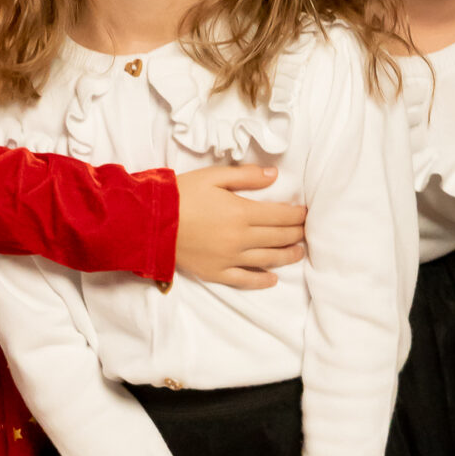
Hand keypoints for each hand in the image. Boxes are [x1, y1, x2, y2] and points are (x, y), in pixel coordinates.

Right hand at [175, 166, 307, 290]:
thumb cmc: (181, 194)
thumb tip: (274, 175)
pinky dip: (261, 280)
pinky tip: (273, 278)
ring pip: (268, 259)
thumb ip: (246, 176)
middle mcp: (240, 238)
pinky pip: (244, 280)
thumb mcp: (213, 176)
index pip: (280, 216)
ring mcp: (229, 258)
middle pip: (278, 237)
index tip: (304, 213)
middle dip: (296, 233)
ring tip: (298, 252)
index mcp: (242, 212)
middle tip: (305, 230)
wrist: (150, 221)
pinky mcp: (216, 272)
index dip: (296, 215)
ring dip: (287, 256)